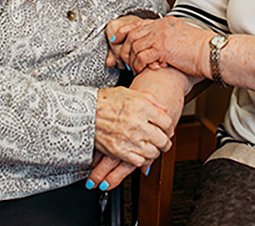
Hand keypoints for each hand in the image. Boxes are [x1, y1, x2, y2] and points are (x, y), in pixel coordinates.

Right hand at [87, 67, 190, 189]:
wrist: (85, 113)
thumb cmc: (106, 101)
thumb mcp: (130, 93)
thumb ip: (150, 100)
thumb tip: (164, 110)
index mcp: (142, 107)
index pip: (167, 122)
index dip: (169, 127)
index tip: (166, 129)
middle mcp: (138, 124)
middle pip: (163, 139)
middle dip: (166, 142)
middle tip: (164, 142)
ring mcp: (129, 139)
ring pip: (153, 152)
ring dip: (155, 151)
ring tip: (153, 148)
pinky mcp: (120, 151)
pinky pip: (139, 161)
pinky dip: (142, 159)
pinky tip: (140, 154)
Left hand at [108, 16, 211, 76]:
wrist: (211, 53)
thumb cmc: (200, 50)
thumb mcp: (181, 37)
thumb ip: (167, 39)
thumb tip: (158, 51)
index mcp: (164, 22)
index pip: (138, 24)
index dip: (123, 32)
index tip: (116, 39)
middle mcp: (160, 27)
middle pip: (132, 35)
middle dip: (123, 49)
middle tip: (122, 61)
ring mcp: (160, 36)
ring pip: (134, 47)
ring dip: (132, 60)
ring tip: (135, 69)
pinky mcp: (162, 48)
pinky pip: (141, 57)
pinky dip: (139, 65)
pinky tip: (143, 70)